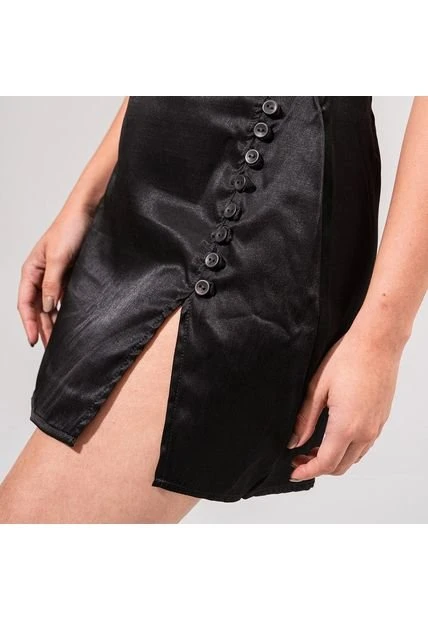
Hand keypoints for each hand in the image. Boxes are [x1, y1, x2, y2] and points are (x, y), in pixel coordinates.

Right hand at [17, 207, 94, 347]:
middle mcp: (41, 275)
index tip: (34, 340)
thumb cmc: (70, 228)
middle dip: (41, 327)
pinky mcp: (70, 275)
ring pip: (50, 305)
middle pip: (37, 308)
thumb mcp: (58, 258)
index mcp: (31, 270)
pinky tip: (70, 321)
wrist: (89, 212)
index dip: (28, 323)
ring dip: (53, 322)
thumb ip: (52, 283)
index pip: (25, 303)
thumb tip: (48, 307)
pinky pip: (64, 297)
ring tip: (59, 340)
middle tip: (49, 348)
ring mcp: (56, 276)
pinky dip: (65, 310)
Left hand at [287, 325, 402, 480]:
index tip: (293, 472)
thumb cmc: (347, 359)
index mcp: (346, 426)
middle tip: (298, 458)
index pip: (326, 463)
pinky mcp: (381, 419)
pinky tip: (333, 437)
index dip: (307, 472)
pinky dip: (347, 450)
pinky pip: (364, 446)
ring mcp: (376, 427)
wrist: (377, 342)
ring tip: (313, 448)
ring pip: (354, 458)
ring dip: (334, 460)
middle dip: (318, 468)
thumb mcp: (317, 388)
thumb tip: (294, 442)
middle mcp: (365, 432)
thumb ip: (304, 419)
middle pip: (341, 466)